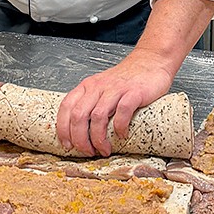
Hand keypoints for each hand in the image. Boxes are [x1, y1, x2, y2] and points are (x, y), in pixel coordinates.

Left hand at [55, 49, 174, 155]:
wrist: (151, 61)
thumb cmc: (126, 80)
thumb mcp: (101, 88)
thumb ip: (90, 103)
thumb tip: (78, 132)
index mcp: (87, 86)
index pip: (66, 107)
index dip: (63, 129)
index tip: (67, 145)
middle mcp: (98, 86)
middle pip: (79, 116)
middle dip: (80, 140)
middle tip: (88, 152)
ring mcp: (116, 89)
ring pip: (97, 117)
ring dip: (98, 139)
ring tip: (105, 149)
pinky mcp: (134, 92)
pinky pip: (122, 112)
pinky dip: (120, 127)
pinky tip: (122, 135)